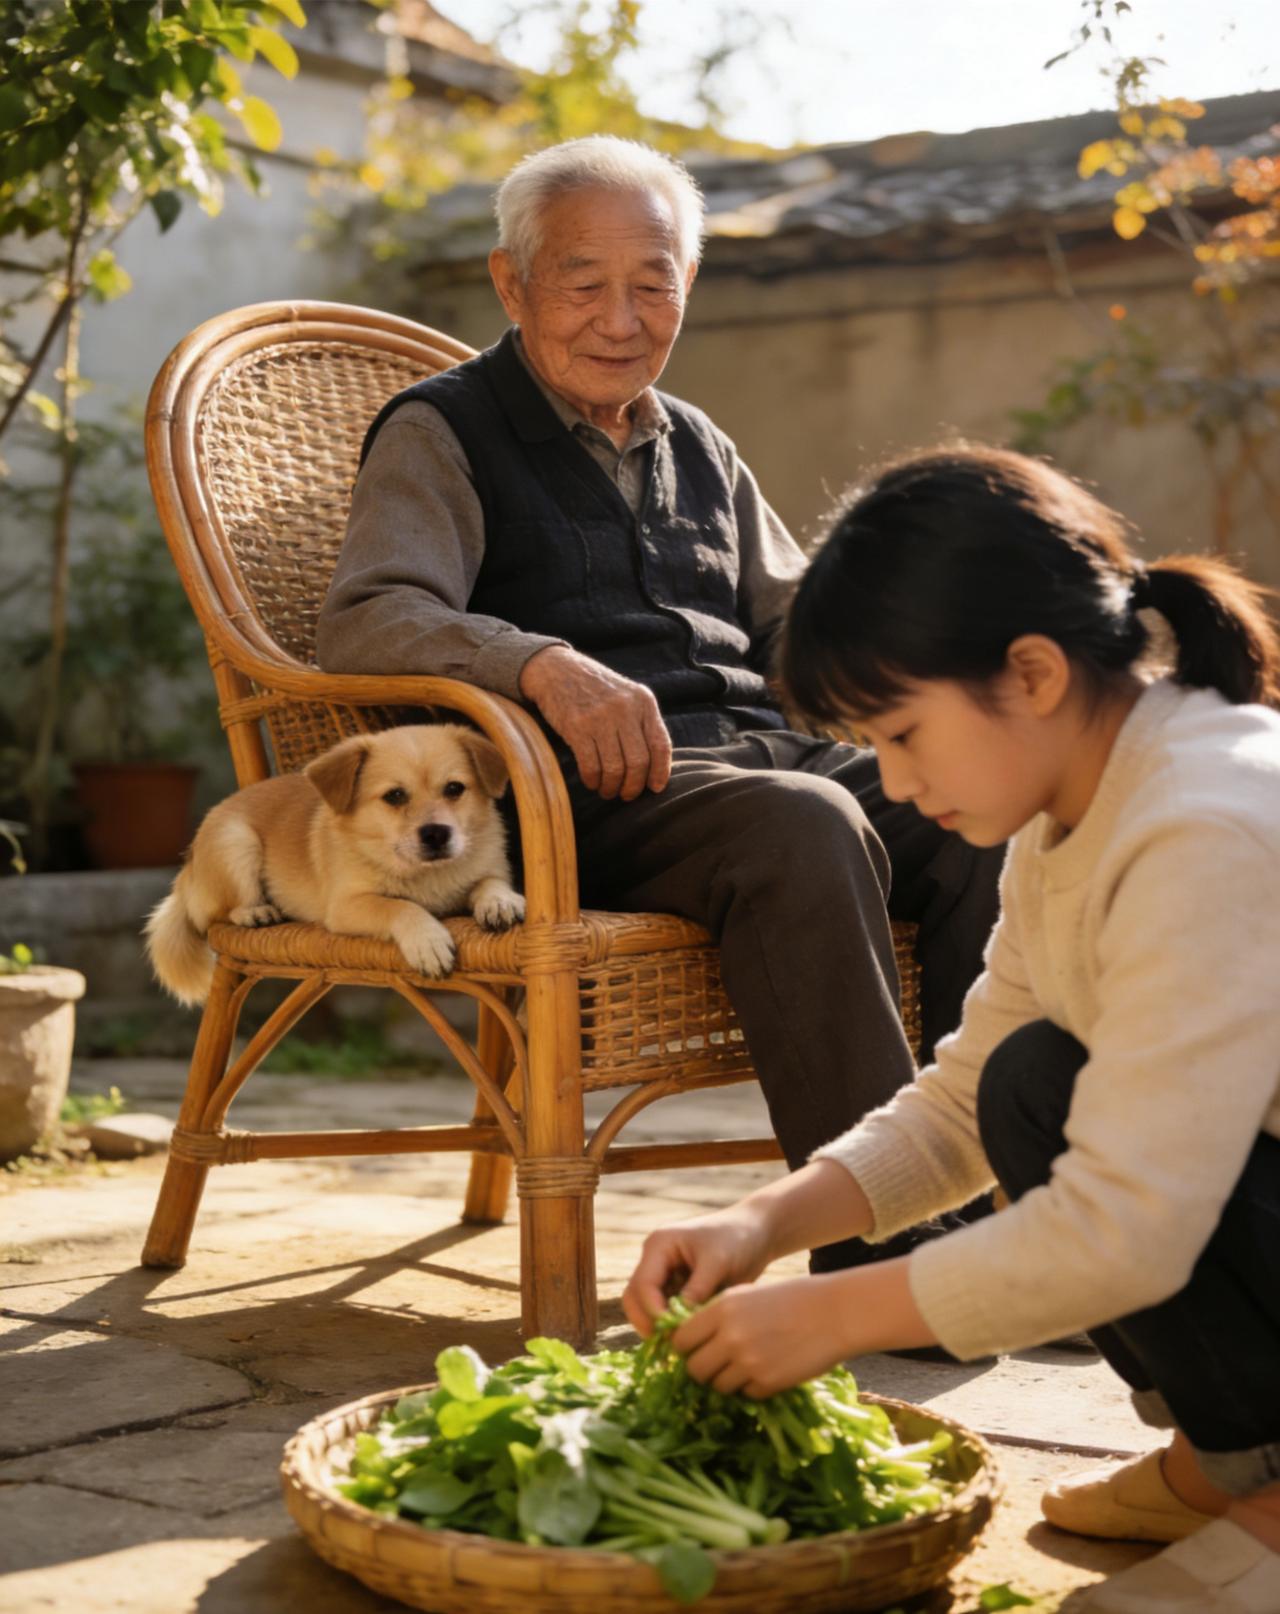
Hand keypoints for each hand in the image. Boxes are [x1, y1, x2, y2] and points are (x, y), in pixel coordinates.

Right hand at [518, 646, 671, 800]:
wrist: (556, 669)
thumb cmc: (594, 689)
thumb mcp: (626, 695)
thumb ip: (641, 722)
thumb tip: (654, 766)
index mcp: (643, 701)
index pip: (661, 744)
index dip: (660, 772)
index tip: (655, 788)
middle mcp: (625, 708)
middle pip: (639, 762)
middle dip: (634, 786)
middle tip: (627, 795)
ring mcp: (600, 717)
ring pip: (615, 768)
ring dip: (612, 787)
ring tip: (608, 790)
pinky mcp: (577, 727)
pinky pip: (591, 766)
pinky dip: (593, 780)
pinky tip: (592, 782)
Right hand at [622, 1207, 774, 1336]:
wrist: (756, 1232)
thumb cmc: (737, 1238)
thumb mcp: (718, 1261)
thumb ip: (698, 1290)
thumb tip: (680, 1323)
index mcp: (659, 1246)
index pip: (642, 1285)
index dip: (653, 1312)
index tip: (674, 1333)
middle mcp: (655, 1261)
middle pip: (635, 1299)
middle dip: (648, 1324)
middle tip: (672, 1346)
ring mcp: (664, 1276)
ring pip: (647, 1309)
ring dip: (660, 1328)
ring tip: (683, 1346)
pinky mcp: (677, 1289)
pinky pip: (666, 1313)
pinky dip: (674, 1326)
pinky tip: (691, 1339)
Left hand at [671, 1275, 854, 1397]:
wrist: (834, 1313)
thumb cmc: (790, 1298)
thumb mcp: (746, 1295)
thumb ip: (716, 1314)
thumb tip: (690, 1339)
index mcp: (721, 1310)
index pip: (681, 1340)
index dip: (685, 1347)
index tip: (694, 1349)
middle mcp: (730, 1337)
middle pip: (694, 1369)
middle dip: (702, 1369)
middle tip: (715, 1364)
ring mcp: (748, 1363)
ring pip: (718, 1386)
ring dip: (726, 1381)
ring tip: (743, 1366)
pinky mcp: (768, 1383)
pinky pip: (746, 1394)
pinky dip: (751, 1387)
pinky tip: (766, 1369)